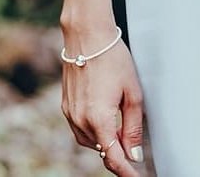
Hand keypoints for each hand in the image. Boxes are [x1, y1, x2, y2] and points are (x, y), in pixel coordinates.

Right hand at [61, 35, 144, 173]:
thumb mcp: (132, 93)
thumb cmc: (113, 58)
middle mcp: (80, 120)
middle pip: (100, 150)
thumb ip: (132, 127)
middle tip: (133, 152)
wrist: (87, 36)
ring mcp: (70, 114)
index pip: (112, 157)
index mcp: (98, 119)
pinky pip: (80, 128)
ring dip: (104, 142)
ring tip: (121, 134)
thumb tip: (133, 155)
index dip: (126, 171)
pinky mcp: (65, 106)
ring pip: (89, 141)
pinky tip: (105, 121)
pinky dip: (93, 131)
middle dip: (117, 154)